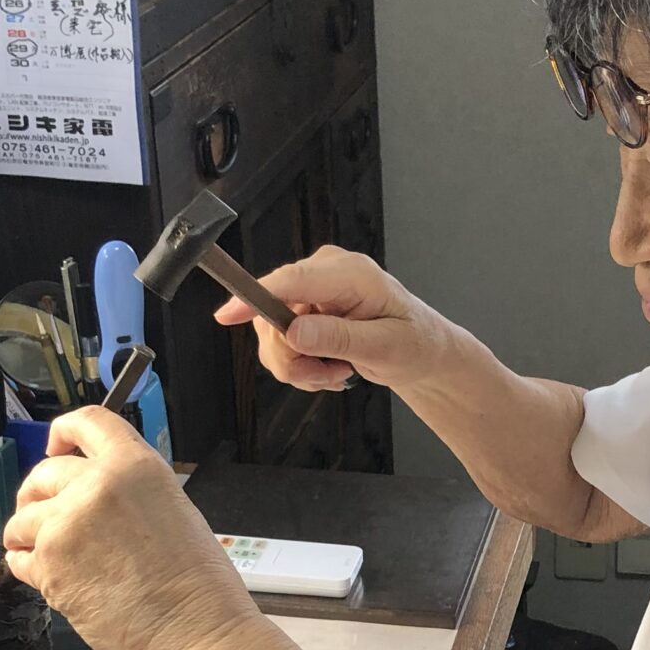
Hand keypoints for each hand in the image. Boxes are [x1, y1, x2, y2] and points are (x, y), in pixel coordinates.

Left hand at [2, 407, 259, 649]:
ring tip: (51, 555)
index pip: (86, 423)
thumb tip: (95, 496)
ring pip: (22, 518)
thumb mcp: (173, 511)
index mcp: (135, 466)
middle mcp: (95, 486)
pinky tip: (49, 577)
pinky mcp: (48, 566)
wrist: (196, 636)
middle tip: (45, 513)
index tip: (56, 446)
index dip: (64, 433)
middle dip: (38, 493)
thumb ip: (129, 491)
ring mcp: (66, 525)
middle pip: (43, 473)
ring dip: (27, 534)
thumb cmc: (200, 588)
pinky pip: (18, 558)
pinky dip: (26, 566)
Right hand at [215, 246, 440, 394]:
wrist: (422, 351)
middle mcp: (325, 274)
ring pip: (273, 336)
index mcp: (350, 273)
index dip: (256, 298)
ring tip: (335, 372)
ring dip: (299, 366)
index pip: (291, 281)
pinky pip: (281, 343)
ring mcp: (312, 292)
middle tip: (324, 376)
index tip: (228, 315)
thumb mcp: (384, 347)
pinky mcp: (304, 309)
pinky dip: (301, 366)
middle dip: (292, 357)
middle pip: (273, 315)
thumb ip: (339, 339)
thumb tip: (295, 333)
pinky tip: (329, 368)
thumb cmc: (414, 343)